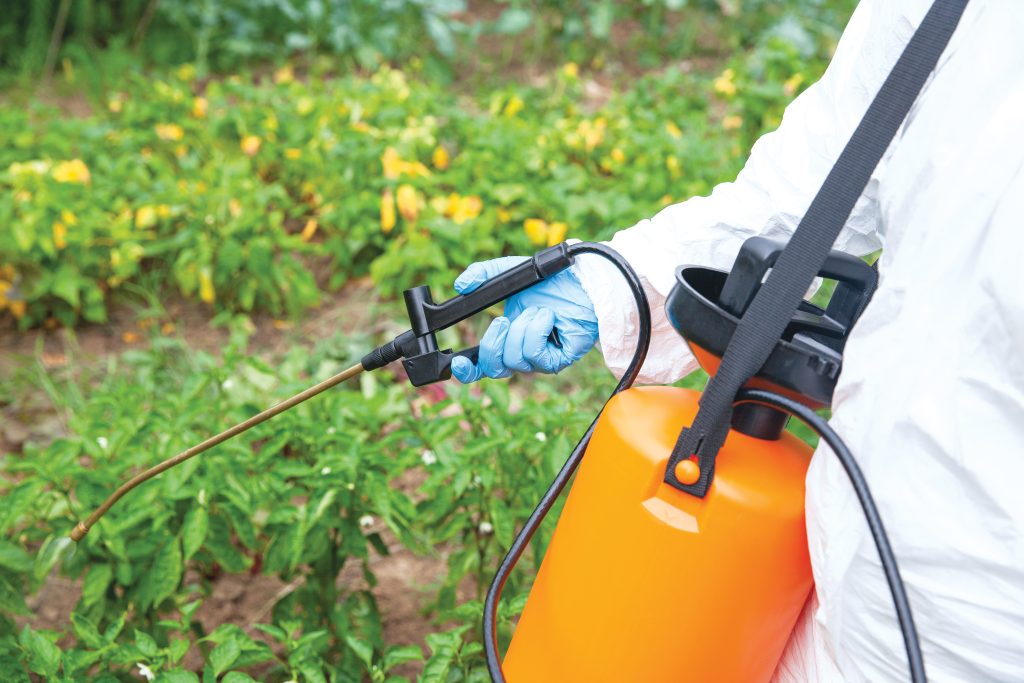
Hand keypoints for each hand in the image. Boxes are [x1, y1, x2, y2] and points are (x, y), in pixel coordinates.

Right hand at [450, 256, 598, 382]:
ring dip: (524, 328)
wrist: (580, 282)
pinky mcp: (557, 361)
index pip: (480, 366)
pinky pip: (536, 355)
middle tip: (503, 321)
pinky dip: (538, 331)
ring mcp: (539, 360)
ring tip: (539, 311)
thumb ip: (483, 274)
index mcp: (505, 339)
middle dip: (493, 344)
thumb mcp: (511, 272)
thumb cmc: (549, 282)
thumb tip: (460, 285)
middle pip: (494, 368)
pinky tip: (548, 318)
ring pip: (515, 359)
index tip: (456, 361)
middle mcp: (520, 354)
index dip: (466, 370)